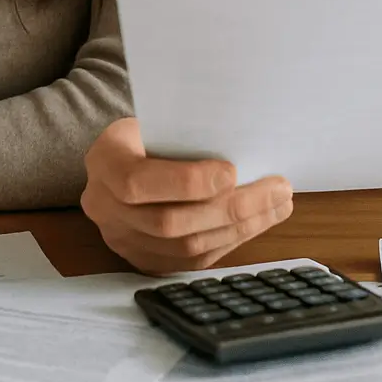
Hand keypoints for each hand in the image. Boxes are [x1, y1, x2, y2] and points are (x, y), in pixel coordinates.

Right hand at [81, 118, 293, 273]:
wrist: (126, 155)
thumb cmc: (153, 129)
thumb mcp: (161, 119)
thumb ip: (190, 135)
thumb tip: (247, 147)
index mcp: (104, 160)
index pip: (137, 182)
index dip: (186, 182)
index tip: (232, 172)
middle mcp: (103, 206)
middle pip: (167, 222)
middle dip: (230, 209)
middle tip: (276, 189)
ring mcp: (121, 239)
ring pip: (184, 248)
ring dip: (240, 228)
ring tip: (278, 205)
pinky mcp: (143, 260)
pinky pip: (190, 262)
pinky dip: (230, 242)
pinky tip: (257, 222)